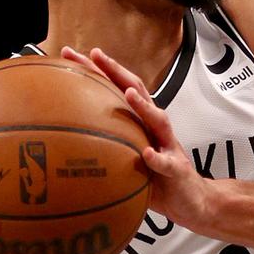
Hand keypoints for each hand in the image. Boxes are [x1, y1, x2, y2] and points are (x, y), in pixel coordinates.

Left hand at [60, 47, 222, 239]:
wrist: (192, 200)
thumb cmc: (156, 178)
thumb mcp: (127, 158)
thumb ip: (105, 145)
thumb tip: (62, 142)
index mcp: (140, 122)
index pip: (117, 88)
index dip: (96, 70)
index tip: (70, 54)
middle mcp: (155, 127)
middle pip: (137, 91)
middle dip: (115, 71)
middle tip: (94, 54)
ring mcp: (168, 145)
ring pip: (158, 120)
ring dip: (143, 106)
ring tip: (128, 93)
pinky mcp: (177, 169)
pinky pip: (166, 163)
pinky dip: (157, 158)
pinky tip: (147, 154)